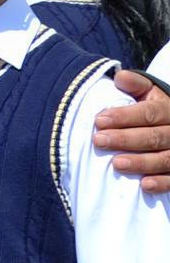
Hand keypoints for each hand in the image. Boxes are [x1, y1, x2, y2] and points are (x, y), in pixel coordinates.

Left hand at [97, 69, 169, 193]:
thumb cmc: (156, 110)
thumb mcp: (151, 93)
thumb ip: (137, 85)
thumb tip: (120, 77)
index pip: (149, 113)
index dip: (125, 116)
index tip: (99, 120)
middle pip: (154, 136)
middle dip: (126, 139)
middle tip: (99, 141)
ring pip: (166, 158)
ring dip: (141, 162)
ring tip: (116, 164)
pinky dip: (163, 183)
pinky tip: (145, 185)